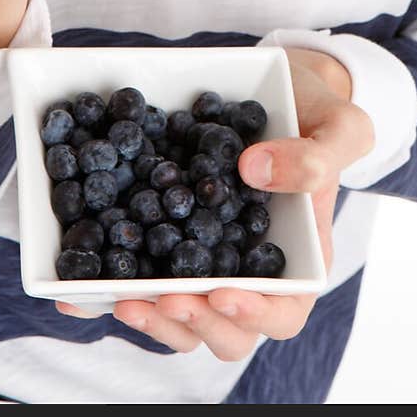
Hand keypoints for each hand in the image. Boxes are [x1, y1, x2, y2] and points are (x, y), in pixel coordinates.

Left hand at [55, 48, 374, 360]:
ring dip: (150, 315)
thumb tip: (255, 170)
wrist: (282, 88)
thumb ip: (313, 156)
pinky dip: (107, 284)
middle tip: (167, 298)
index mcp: (297, 260)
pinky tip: (75, 284)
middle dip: (193, 323)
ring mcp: (205, 257)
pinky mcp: (166, 237)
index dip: (254, 316)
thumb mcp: (340, 128)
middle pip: (223, 329)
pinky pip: (139, 271)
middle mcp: (247, 270)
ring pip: (178, 313)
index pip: (284, 312)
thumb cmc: (319, 115)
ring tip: (123, 297)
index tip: (224, 294)